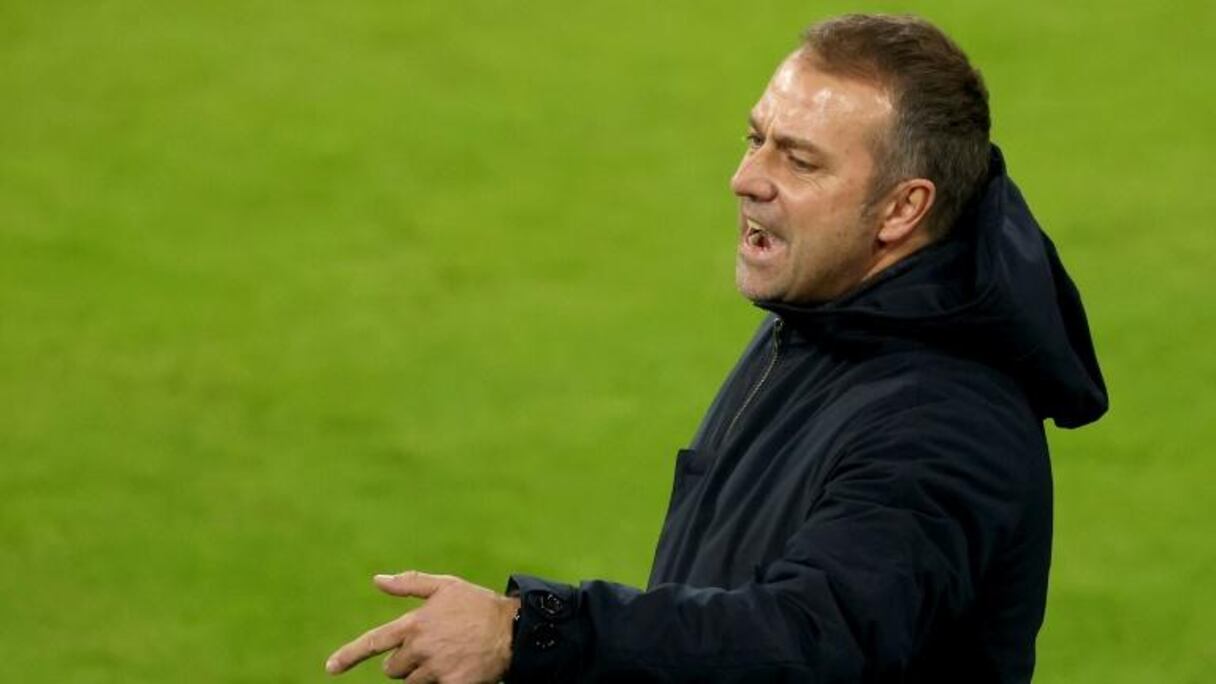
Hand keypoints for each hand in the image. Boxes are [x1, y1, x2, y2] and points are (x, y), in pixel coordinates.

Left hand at [325, 570, 520, 681]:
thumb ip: (409, 584)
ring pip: (411, 683)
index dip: (349, 655)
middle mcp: (421, 648)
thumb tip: (377, 580)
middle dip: (404, 662)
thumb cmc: (478, 605)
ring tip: (446, 657)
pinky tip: (454, 671)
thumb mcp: (445, 586)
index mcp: (415, 623)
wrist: (513, 629)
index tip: (331, 667)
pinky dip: (438, 683)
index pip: (374, 641)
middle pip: (392, 668)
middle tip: (429, 650)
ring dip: (421, 674)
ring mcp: (436, 669)